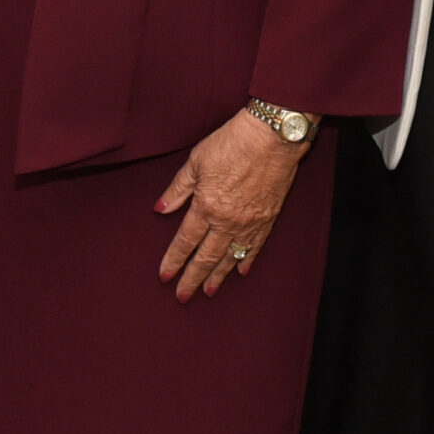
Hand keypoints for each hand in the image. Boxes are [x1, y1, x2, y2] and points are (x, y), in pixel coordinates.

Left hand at [155, 109, 307, 301]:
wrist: (273, 137)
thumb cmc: (232, 142)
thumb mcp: (196, 161)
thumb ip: (178, 188)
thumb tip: (160, 208)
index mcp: (205, 206)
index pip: (185, 242)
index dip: (174, 261)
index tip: (165, 276)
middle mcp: (226, 221)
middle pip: (205, 257)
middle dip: (192, 278)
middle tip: (182, 297)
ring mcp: (249, 223)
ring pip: (230, 258)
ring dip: (218, 276)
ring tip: (208, 291)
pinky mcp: (267, 219)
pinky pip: (254, 247)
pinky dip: (246, 261)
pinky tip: (240, 271)